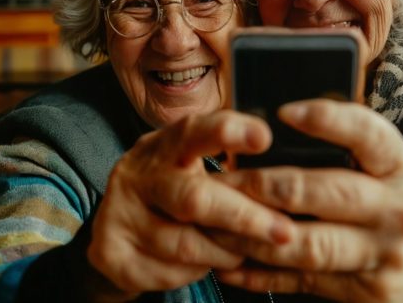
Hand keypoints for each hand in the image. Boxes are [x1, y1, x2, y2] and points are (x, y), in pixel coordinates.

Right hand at [87, 111, 295, 296]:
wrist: (116, 231)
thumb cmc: (174, 192)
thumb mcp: (194, 169)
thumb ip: (230, 169)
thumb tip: (291, 180)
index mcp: (165, 144)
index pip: (195, 131)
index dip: (228, 132)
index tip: (264, 138)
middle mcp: (138, 173)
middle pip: (194, 197)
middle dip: (245, 217)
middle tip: (284, 232)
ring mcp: (120, 212)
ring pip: (185, 243)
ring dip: (225, 253)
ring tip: (245, 252)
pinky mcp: (111, 251)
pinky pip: (168, 271)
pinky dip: (197, 272)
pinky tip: (208, 265)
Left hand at [211, 100, 402, 301]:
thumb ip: (359, 151)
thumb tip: (283, 125)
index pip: (367, 133)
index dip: (325, 120)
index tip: (282, 112)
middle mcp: (398, 208)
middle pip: (322, 190)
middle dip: (263, 184)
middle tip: (221, 178)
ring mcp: (383, 255)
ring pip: (305, 242)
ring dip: (252, 232)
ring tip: (215, 219)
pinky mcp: (365, 293)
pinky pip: (303, 281)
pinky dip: (261, 275)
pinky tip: (230, 265)